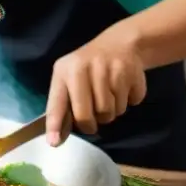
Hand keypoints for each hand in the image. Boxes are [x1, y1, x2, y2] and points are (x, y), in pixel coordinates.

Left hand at [45, 29, 146, 145]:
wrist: (121, 43)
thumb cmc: (89, 68)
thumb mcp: (69, 80)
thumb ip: (63, 108)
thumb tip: (55, 140)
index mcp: (65, 71)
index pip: (58, 102)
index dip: (55, 124)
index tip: (53, 142)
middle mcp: (85, 68)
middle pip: (86, 116)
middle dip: (90, 124)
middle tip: (93, 119)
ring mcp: (110, 69)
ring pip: (110, 113)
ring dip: (111, 112)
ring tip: (109, 96)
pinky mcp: (131, 72)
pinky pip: (130, 103)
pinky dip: (128, 101)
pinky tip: (124, 87)